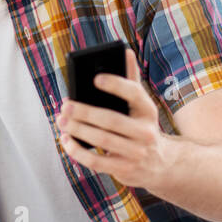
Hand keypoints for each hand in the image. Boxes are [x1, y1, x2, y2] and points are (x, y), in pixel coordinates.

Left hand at [56, 47, 174, 188]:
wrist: (160, 164)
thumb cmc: (142, 127)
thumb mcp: (141, 106)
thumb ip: (131, 80)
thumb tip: (125, 51)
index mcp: (148, 111)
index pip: (134, 93)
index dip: (116, 85)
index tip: (95, 78)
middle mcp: (145, 132)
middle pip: (111, 119)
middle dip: (84, 112)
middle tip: (65, 106)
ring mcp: (136, 153)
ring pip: (102, 139)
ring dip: (77, 130)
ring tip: (61, 121)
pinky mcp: (124, 170)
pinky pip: (96, 161)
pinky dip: (77, 151)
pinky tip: (66, 141)